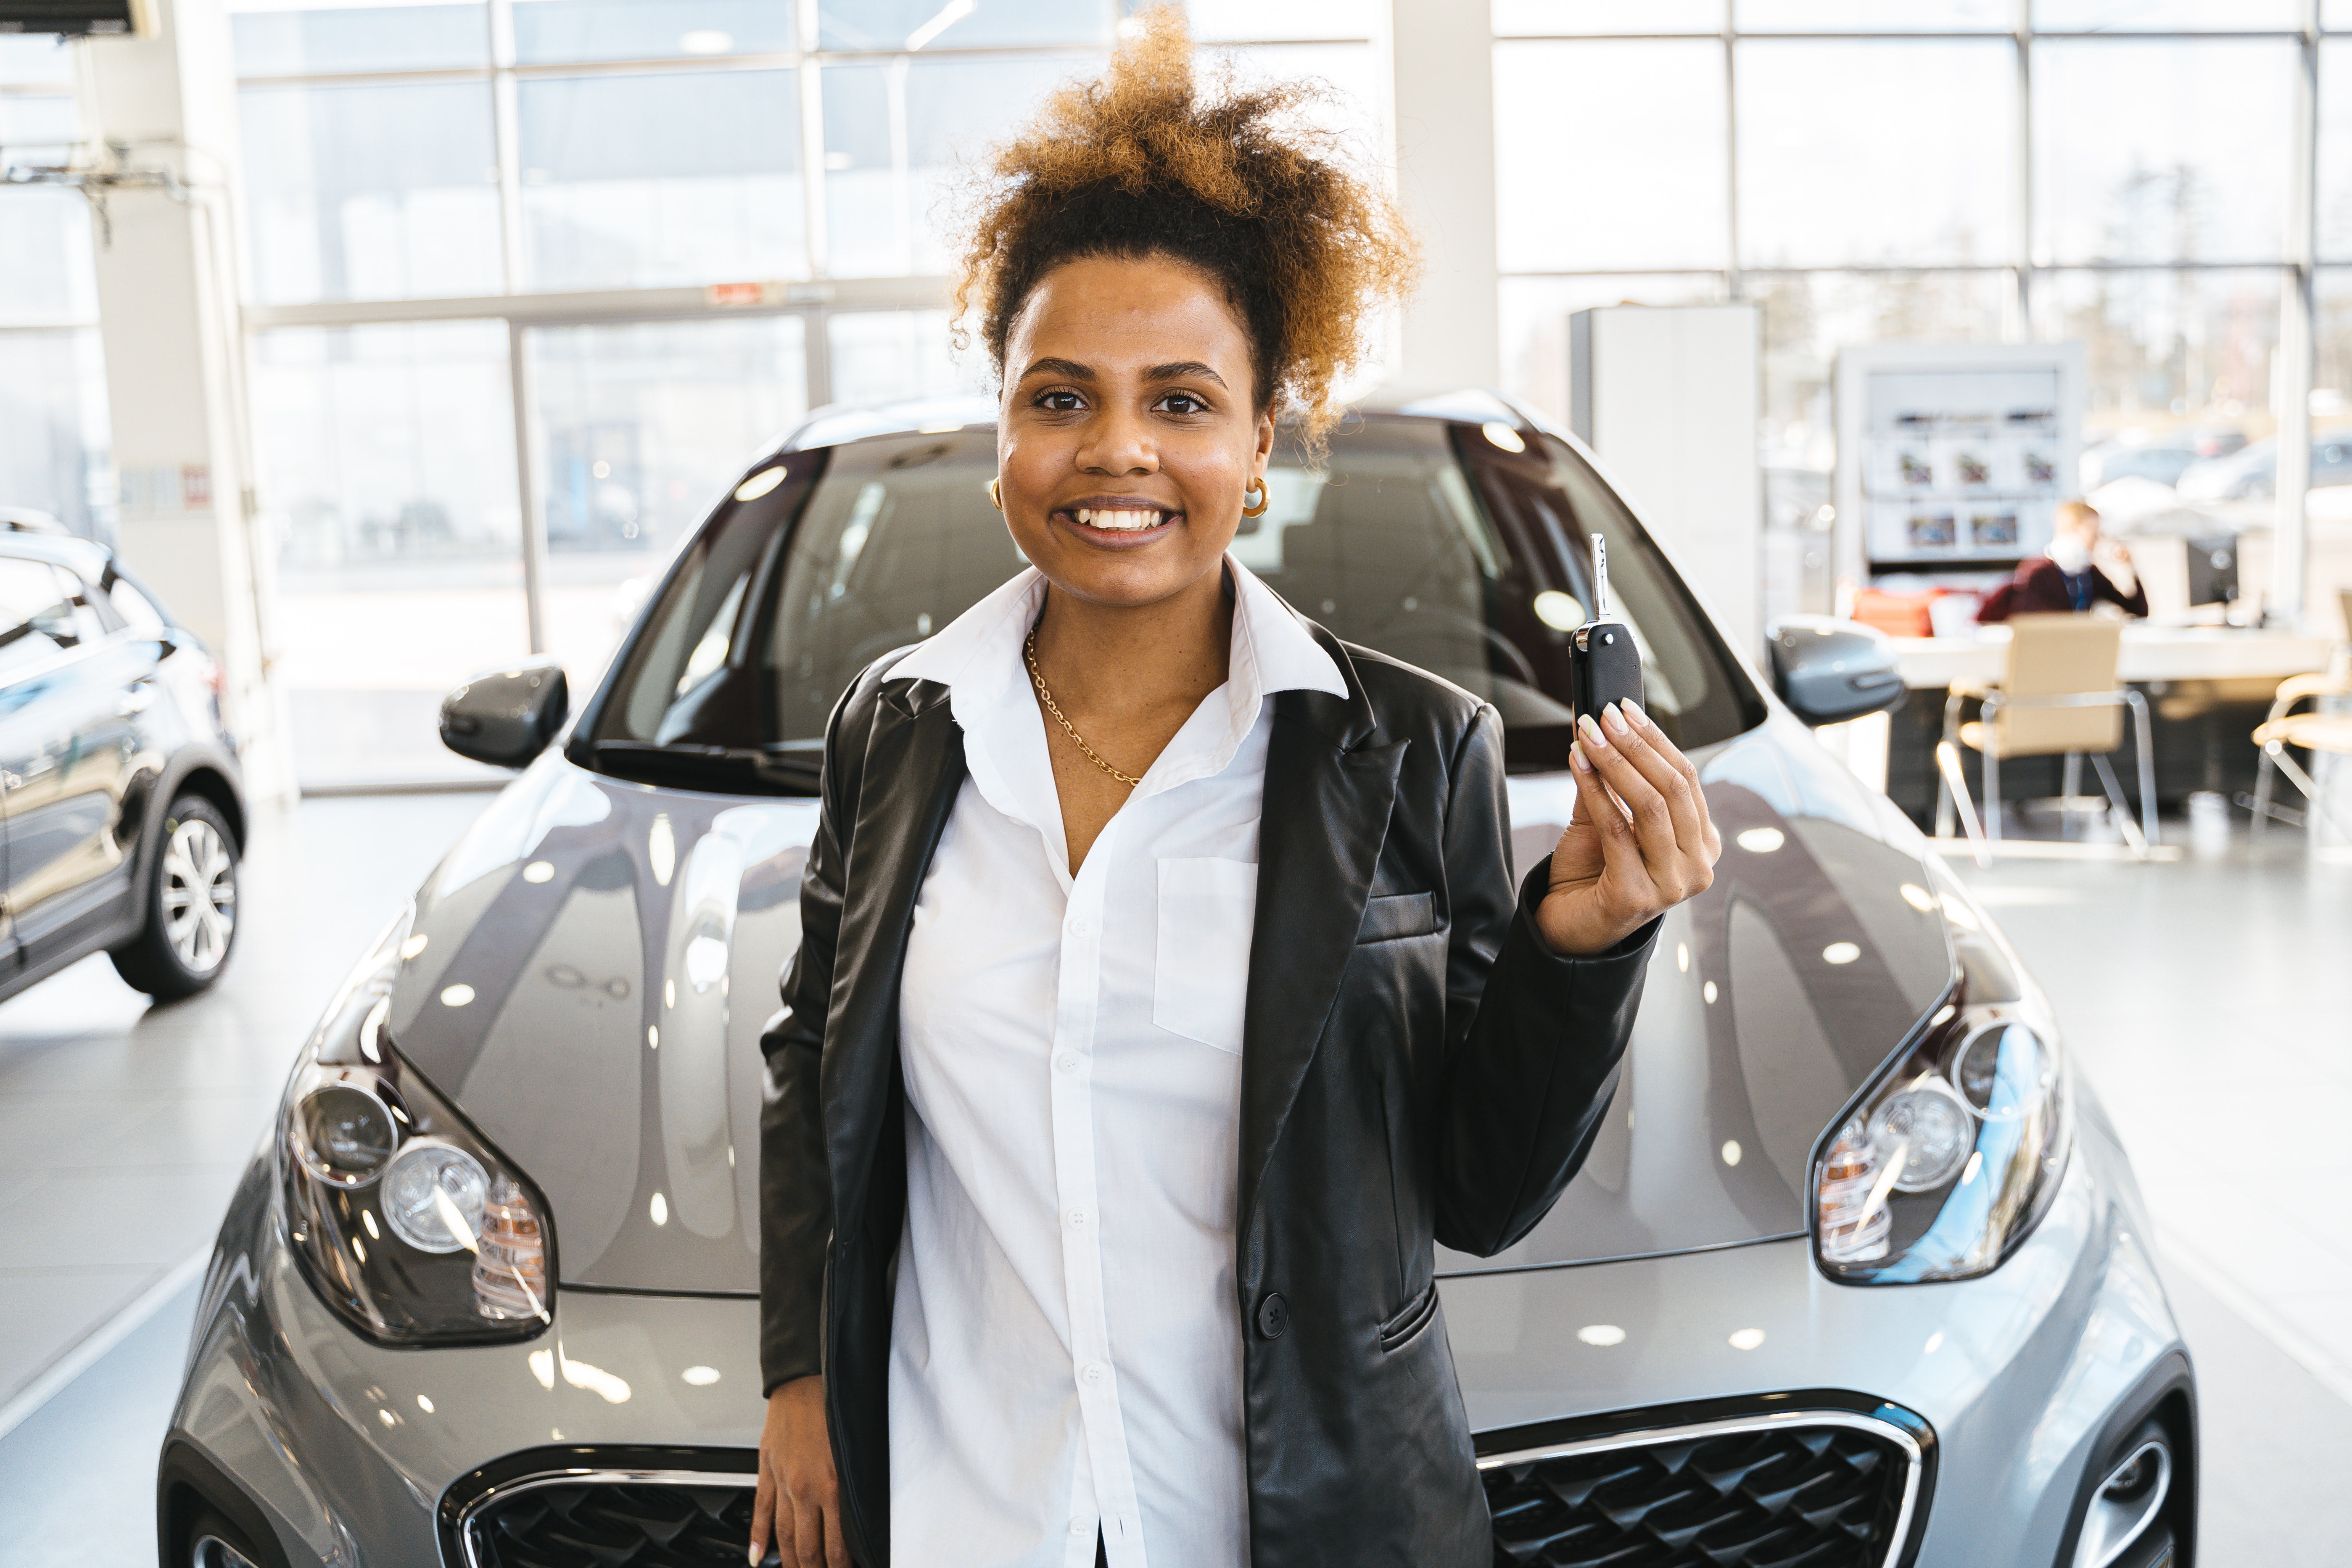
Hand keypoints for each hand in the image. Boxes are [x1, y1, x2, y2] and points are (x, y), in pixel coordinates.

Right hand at [749, 1376, 848, 1567]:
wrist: (803, 1380)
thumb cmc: (835, 1408)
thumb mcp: (856, 1449)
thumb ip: (857, 1485)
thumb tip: (862, 1516)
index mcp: (834, 1485)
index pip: (838, 1544)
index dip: (842, 1566)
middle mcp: (806, 1489)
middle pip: (808, 1548)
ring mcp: (783, 1483)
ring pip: (785, 1536)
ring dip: (791, 1562)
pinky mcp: (767, 1472)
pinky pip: (762, 1512)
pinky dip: (758, 1539)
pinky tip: (758, 1558)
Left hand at [1537, 701, 1719, 955]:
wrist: (1570, 925)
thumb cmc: (1593, 871)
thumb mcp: (1608, 818)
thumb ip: (1610, 777)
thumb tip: (1599, 721)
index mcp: (1702, 843)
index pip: (1686, 778)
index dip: (1654, 738)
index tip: (1624, 709)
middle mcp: (1697, 866)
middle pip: (1672, 787)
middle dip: (1634, 745)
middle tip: (1602, 717)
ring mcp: (1673, 885)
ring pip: (1650, 805)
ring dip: (1614, 762)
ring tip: (1587, 736)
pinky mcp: (1638, 896)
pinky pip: (1617, 828)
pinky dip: (1595, 790)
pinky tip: (1577, 765)